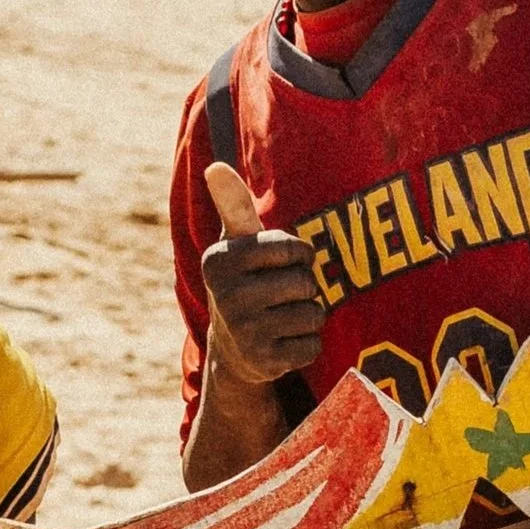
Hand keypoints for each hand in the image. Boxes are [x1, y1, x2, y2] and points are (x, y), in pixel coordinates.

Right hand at [200, 162, 321, 384]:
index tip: (283, 263)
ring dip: (308, 316)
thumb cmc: (245, 281)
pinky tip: (284, 342)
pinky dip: (307, 344)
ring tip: (283, 318)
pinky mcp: (264, 362)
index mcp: (220, 262)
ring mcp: (244, 332)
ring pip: (314, 314)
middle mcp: (227, 297)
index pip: (293, 248)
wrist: (233, 348)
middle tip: (281, 296)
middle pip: (306, 282)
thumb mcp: (236, 244)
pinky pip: (313, 344)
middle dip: (304, 287)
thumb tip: (214, 166)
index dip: (299, 255)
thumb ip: (232, 204)